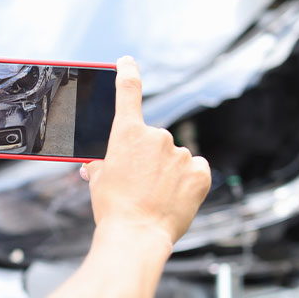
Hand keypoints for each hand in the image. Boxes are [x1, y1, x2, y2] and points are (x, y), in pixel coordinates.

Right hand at [79, 56, 210, 244]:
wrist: (135, 236)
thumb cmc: (112, 209)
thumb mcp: (99, 180)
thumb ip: (103, 163)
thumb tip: (98, 164)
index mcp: (127, 132)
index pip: (128, 90)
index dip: (127, 71)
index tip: (127, 61)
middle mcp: (157, 136)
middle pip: (153, 139)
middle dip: (147, 157)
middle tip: (139, 184)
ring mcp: (181, 153)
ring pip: (174, 157)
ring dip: (167, 171)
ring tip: (156, 197)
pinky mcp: (200, 172)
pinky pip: (195, 170)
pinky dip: (187, 181)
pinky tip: (176, 197)